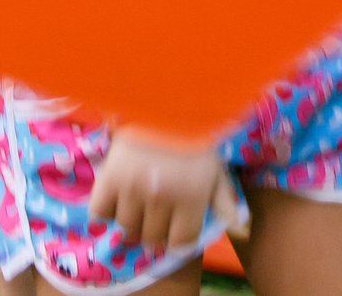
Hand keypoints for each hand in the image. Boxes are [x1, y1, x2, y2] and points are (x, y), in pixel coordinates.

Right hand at [86, 128, 238, 256]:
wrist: (159, 98)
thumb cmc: (193, 134)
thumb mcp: (215, 167)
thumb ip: (226, 203)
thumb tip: (241, 233)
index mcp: (192, 196)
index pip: (180, 242)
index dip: (177, 237)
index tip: (174, 225)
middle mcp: (162, 197)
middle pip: (152, 238)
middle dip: (155, 229)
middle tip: (155, 210)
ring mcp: (133, 189)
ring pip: (126, 228)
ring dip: (131, 220)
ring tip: (136, 201)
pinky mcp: (109, 177)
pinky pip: (100, 212)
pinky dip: (105, 210)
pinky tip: (116, 196)